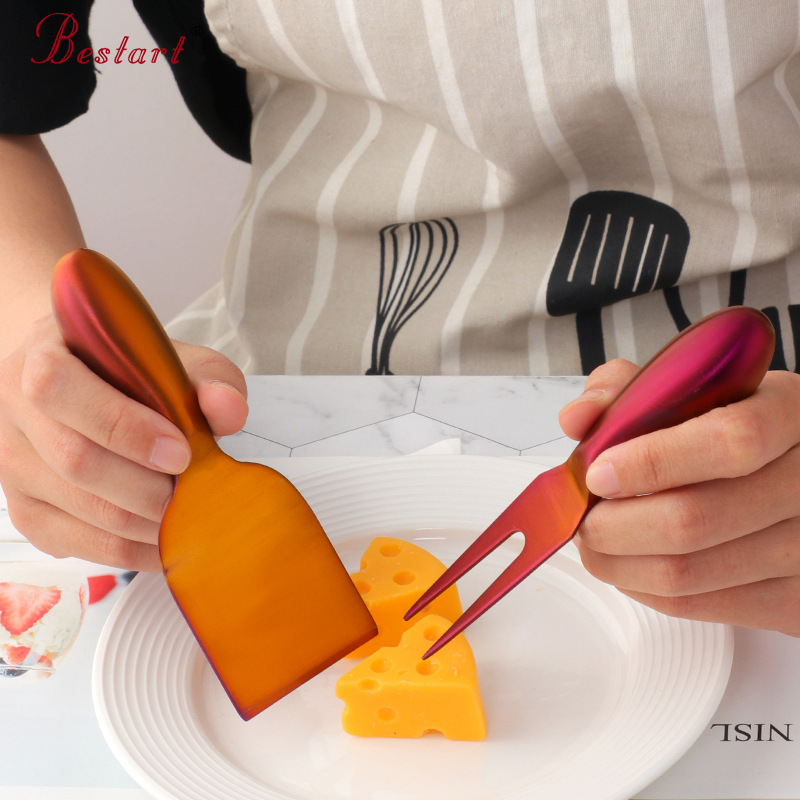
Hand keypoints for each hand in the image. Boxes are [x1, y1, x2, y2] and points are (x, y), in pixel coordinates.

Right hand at [0, 315, 247, 570]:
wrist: (87, 385)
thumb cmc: (133, 372)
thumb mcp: (176, 361)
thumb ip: (207, 378)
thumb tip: (229, 411)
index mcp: (42, 355)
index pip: (60, 388)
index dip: (124, 426)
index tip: (180, 451)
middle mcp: (14, 413)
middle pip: (76, 461)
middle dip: (148, 486)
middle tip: (193, 489)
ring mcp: (14, 468)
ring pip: (82, 510)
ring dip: (148, 521)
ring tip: (189, 511)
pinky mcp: (28, 513)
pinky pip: (84, 546)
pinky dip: (137, 549)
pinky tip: (170, 537)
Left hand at [559, 359, 799, 636]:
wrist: (793, 472)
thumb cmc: (732, 424)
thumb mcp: (692, 386)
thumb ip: (629, 390)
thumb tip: (579, 418)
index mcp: (789, 413)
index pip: (729, 442)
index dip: (652, 461)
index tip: (599, 472)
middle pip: (695, 519)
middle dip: (613, 524)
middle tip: (583, 516)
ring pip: (687, 573)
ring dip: (618, 562)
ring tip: (595, 539)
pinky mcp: (791, 600)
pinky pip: (698, 606)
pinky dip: (643, 588)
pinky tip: (629, 563)